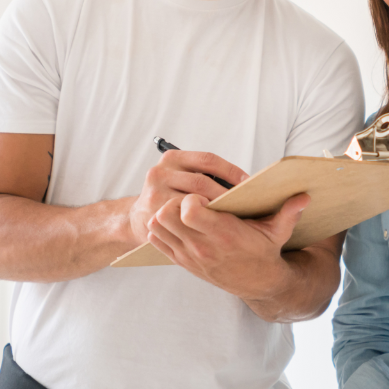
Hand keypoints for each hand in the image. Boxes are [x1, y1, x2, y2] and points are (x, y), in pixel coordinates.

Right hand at [128, 150, 248, 244]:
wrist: (139, 218)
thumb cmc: (173, 195)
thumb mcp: (183, 176)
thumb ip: (206, 174)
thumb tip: (246, 181)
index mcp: (172, 158)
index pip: (208, 160)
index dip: (231, 171)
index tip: (249, 184)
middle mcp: (160, 173)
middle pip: (202, 182)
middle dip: (226, 194)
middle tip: (247, 204)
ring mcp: (154, 196)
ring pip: (193, 203)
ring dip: (217, 211)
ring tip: (236, 217)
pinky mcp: (153, 218)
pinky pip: (184, 222)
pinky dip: (203, 225)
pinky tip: (217, 229)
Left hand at [145, 189, 310, 301]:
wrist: (257, 283)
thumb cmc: (265, 251)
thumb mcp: (279, 232)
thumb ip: (289, 212)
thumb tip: (305, 196)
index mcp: (224, 235)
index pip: (189, 210)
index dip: (192, 197)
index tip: (204, 196)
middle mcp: (202, 246)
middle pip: (167, 215)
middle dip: (175, 201)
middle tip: (189, 200)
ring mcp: (189, 256)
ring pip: (158, 226)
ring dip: (165, 214)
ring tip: (182, 210)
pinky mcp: (182, 262)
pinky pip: (157, 241)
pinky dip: (162, 229)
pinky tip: (178, 224)